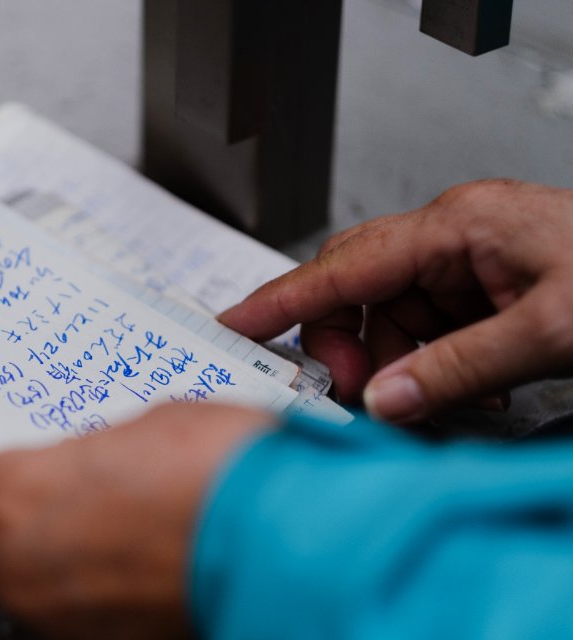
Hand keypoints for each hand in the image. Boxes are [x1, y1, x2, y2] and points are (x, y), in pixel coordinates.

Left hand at [0, 404, 274, 639]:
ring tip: (84, 532)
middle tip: (18, 501)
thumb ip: (82, 455)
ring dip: (26, 566)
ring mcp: (58, 622)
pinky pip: (60, 621)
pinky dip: (73, 596)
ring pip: (7, 596)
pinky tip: (118, 567)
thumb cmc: (223, 471)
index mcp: (11, 498)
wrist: (296, 543)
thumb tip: (75, 466)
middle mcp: (18, 571)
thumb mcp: (140, 427)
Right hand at [219, 179, 572, 422]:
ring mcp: (468, 264)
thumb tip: (385, 401)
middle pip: (358, 287)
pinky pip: (428, 329)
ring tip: (425, 402)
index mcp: (460, 225)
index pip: (344, 264)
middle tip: (356, 393)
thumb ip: (455, 370)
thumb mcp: (550, 333)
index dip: (281, 299)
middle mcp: (455, 237)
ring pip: (391, 316)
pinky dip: (427, 366)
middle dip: (347, 344)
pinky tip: (455, 390)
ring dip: (394, 365)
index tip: (236, 324)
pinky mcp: (484, 291)